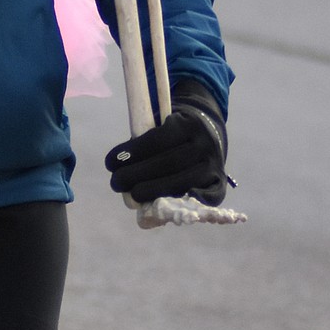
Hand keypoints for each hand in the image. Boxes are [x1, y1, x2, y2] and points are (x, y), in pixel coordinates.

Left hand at [105, 80, 227, 207]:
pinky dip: (190, 202)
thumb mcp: (161, 127)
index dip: (132, 153)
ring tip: (132, 195)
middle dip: (137, 175)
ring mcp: (214, 163)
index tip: (110, 163)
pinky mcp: (220, 181)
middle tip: (116, 182)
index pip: (157, 140)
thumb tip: (123, 174)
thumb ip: (145, 145)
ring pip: (183, 181)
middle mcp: (204, 143)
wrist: (209, 133)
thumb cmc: (173, 135)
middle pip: (168, 163)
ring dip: (153, 191)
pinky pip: (209, 195)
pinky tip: (169, 205)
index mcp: (188, 124)